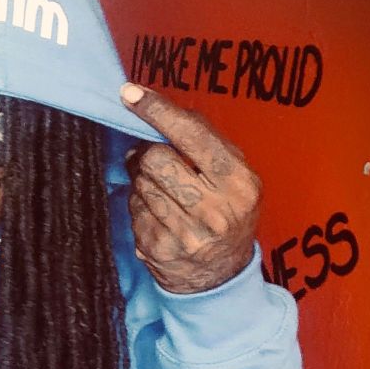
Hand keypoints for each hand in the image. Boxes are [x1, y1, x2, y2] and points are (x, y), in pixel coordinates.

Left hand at [121, 83, 260, 293]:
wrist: (220, 275)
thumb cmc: (225, 211)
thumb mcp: (234, 176)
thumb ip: (206, 141)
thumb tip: (159, 109)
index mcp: (239, 183)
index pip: (192, 135)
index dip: (157, 110)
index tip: (129, 93)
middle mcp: (216, 210)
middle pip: (155, 158)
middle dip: (146, 153)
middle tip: (149, 158)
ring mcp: (187, 233)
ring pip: (140, 184)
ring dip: (141, 181)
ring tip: (160, 190)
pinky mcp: (160, 249)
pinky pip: (133, 210)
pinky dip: (138, 206)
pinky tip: (157, 215)